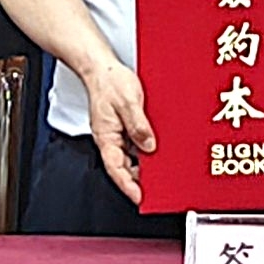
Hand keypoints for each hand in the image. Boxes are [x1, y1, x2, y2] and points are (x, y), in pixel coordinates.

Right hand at [82, 61, 156, 203]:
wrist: (102, 66)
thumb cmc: (109, 81)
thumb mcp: (128, 102)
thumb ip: (138, 125)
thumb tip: (149, 145)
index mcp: (106, 136)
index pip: (115, 169)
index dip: (128, 186)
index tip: (139, 197)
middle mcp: (111, 138)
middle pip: (124, 166)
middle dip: (138, 179)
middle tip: (157, 187)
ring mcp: (117, 133)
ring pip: (130, 155)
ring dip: (144, 164)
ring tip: (161, 171)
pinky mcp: (124, 126)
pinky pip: (134, 143)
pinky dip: (145, 149)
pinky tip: (157, 149)